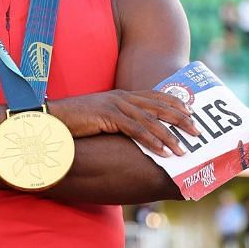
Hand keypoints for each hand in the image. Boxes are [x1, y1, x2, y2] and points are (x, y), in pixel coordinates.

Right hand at [64, 90, 199, 156]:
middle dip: (181, 119)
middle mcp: (122, 98)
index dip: (175, 103)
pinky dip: (152, 141)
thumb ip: (118, 123)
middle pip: (159, 106)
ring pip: (151, 120)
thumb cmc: (74, 123)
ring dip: (170, 135)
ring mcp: (115, 105)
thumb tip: (133, 137)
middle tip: (197, 131)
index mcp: (122, 96)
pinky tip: (163, 151)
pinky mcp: (107, 116)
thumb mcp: (100, 120)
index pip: (156, 97)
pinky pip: (136, 129)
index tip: (192, 112)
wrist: (50, 118)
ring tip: (184, 149)